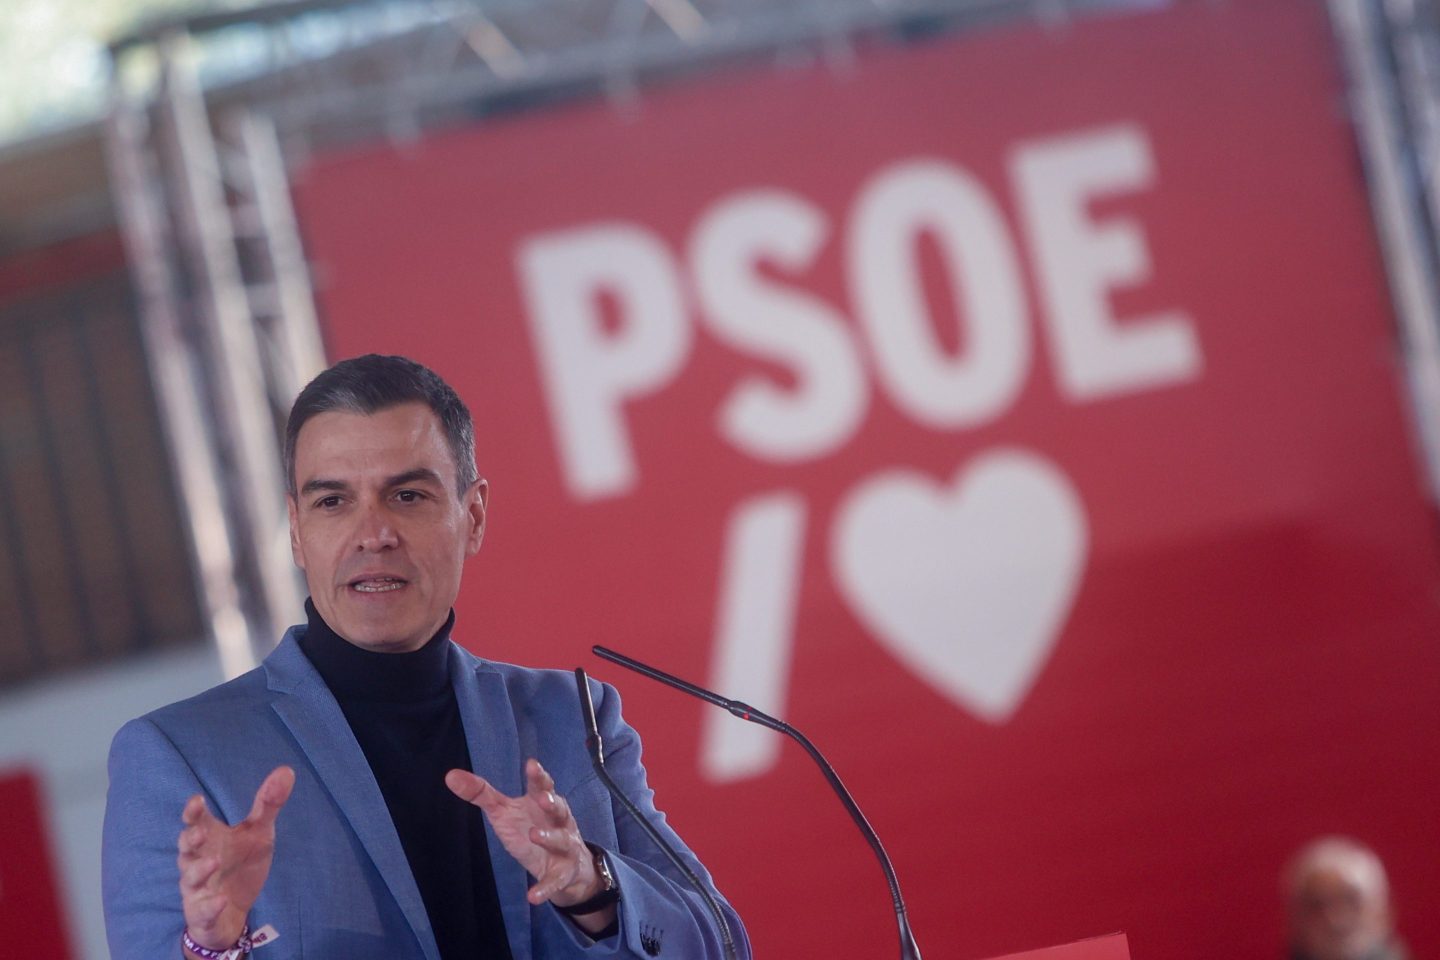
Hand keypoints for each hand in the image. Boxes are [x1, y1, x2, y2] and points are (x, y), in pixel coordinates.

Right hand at [177, 766, 294, 949]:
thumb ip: (268, 804)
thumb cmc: (240, 864)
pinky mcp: (202, 913)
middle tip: (200, 832)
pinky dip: (210, 906)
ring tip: (214, 863)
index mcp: (209, 838)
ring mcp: (197, 888)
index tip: (196, 800)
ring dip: (199, 870)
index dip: (193, 812)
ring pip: (190, 879)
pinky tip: (221, 901)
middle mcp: (197, 861)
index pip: (195, 821)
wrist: (233, 911)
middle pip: (186, 848)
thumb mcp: (258, 833)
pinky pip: (202, 910)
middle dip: (190, 839)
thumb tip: (287, 770)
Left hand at [445, 759, 602, 910]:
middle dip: (552, 803)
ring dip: (550, 838)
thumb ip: (481, 793)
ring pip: (562, 840)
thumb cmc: (531, 826)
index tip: (531, 765)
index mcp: (543, 803)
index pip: (542, 786)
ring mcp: (564, 847)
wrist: (564, 864)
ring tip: (534, 836)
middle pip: (559, 809)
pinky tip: (532, 896)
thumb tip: (450, 775)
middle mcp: (558, 821)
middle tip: (542, 799)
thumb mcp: (504, 811)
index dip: (538, 776)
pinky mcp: (563, 873)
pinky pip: (555, 881)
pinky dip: (545, 888)